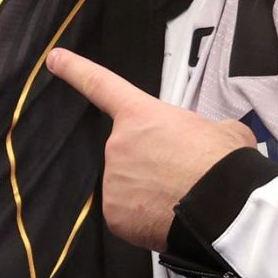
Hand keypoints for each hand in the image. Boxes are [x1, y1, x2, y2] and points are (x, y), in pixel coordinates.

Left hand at [45, 49, 255, 251]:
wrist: (222, 206)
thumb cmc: (224, 163)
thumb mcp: (222, 129)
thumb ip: (200, 131)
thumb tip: (208, 143)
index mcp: (142, 115)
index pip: (101, 85)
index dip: (76, 70)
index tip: (54, 58)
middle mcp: (118, 144)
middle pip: (129, 152)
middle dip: (151, 163)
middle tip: (182, 174)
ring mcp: (113, 180)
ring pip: (129, 186)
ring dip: (149, 192)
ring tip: (181, 197)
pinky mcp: (114, 215)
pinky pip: (128, 214)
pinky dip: (145, 218)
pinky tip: (169, 216)